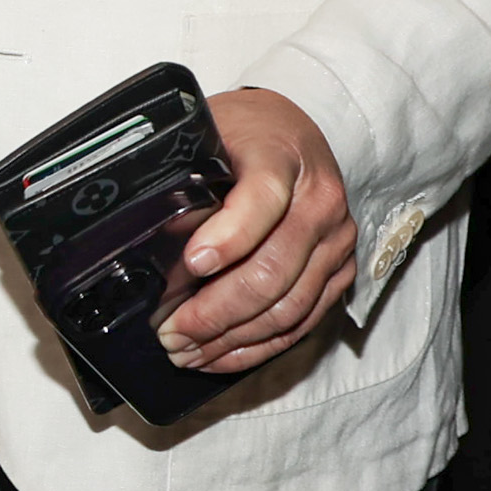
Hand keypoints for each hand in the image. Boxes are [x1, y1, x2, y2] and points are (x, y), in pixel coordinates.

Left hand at [158, 89, 355, 373]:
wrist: (294, 135)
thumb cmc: (240, 137)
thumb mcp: (207, 139)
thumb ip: (187, 185)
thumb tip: (150, 249)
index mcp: (282, 158)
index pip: (263, 199)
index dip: (229, 236)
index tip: (192, 263)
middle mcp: (320, 201)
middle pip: (274, 269)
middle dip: (217, 311)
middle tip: (171, 332)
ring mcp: (336, 241)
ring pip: (289, 306)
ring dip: (233, 339)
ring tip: (186, 352)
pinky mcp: (340, 272)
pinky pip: (303, 322)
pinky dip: (258, 347)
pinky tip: (219, 356)